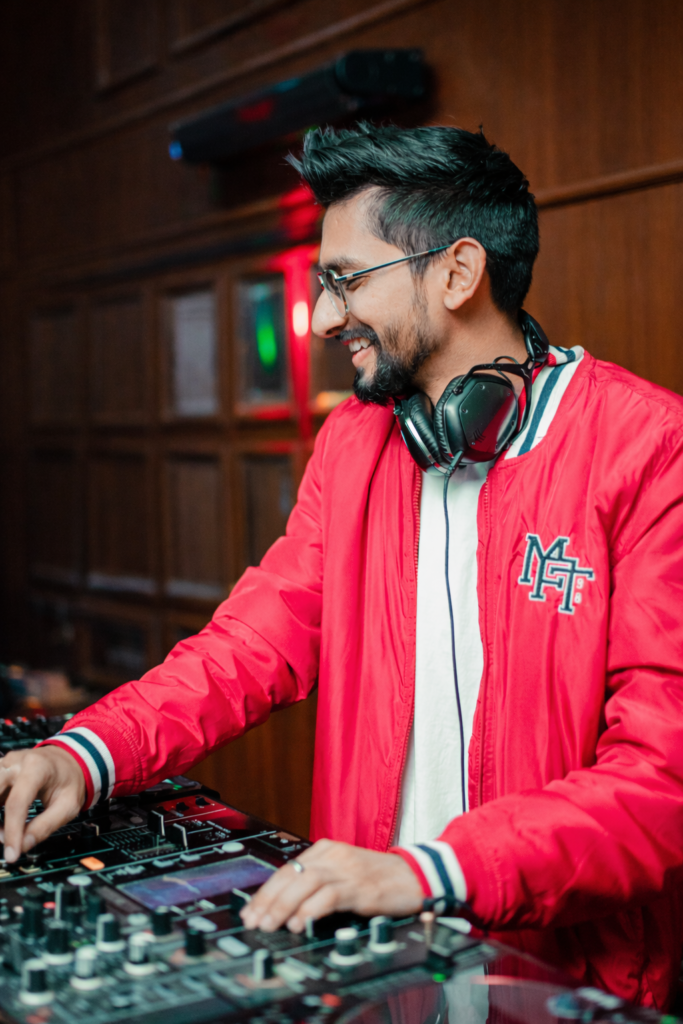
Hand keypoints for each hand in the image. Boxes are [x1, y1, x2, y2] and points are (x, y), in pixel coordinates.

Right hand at [0, 746, 84, 861]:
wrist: (67, 761)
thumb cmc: (69, 780)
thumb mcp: (69, 805)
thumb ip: (46, 825)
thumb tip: (23, 845)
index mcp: (37, 767)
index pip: (17, 802)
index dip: (12, 831)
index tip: (12, 854)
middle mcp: (16, 762)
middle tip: (7, 840)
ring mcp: (5, 765)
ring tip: (6, 831)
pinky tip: (3, 822)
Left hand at [240, 839, 422, 932]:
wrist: (415, 876)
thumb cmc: (380, 879)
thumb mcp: (343, 875)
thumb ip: (318, 884)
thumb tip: (287, 908)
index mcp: (326, 849)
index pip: (287, 868)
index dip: (265, 891)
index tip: (251, 911)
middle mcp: (333, 855)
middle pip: (291, 873)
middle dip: (268, 900)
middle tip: (253, 920)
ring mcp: (347, 869)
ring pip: (305, 882)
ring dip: (283, 905)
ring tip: (269, 925)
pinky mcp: (360, 886)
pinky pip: (328, 895)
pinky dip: (310, 909)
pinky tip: (299, 923)